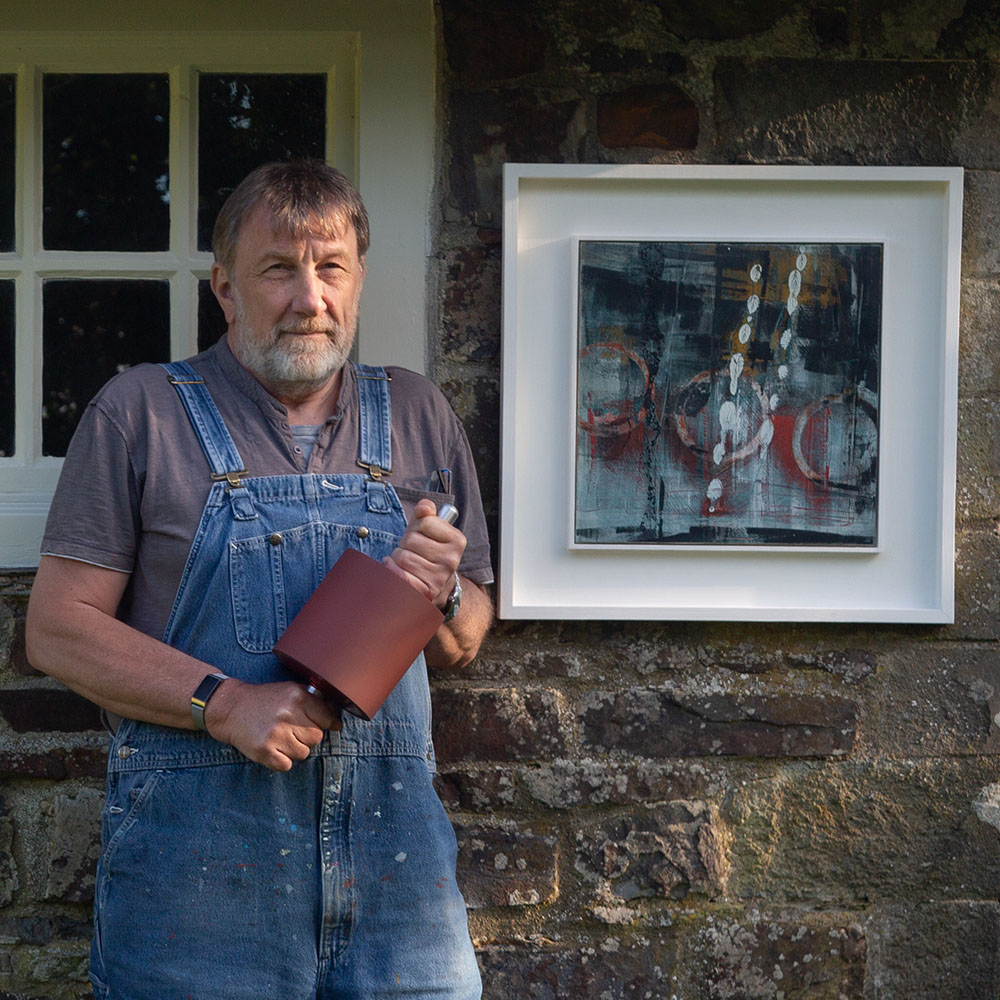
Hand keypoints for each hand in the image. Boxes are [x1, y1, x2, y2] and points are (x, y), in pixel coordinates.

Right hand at [204, 678, 341, 771]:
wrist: (231, 708)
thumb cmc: (265, 700)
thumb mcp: (290, 690)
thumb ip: (314, 701)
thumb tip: (337, 720)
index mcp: (298, 697)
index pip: (327, 718)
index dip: (326, 723)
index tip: (326, 726)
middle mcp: (288, 714)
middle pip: (317, 738)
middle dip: (307, 737)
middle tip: (292, 730)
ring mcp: (276, 734)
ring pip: (303, 753)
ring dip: (294, 750)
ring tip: (280, 738)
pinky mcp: (265, 751)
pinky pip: (286, 765)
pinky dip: (281, 761)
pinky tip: (272, 748)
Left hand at [382, 498, 466, 606]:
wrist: (434, 584)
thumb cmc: (427, 552)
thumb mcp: (429, 530)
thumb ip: (426, 513)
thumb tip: (424, 507)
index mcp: (457, 540)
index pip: (425, 521)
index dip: (416, 526)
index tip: (421, 536)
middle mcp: (452, 560)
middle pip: (411, 539)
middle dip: (405, 543)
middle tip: (412, 551)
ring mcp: (439, 578)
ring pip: (403, 557)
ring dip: (397, 557)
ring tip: (407, 562)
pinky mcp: (425, 593)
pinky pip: (400, 576)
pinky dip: (392, 570)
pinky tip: (397, 569)